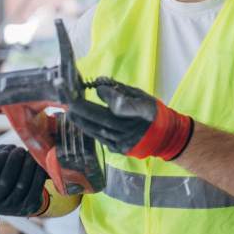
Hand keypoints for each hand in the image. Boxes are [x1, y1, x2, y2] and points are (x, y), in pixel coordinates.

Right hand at [0, 145, 48, 215]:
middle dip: (14, 162)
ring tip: (29, 154)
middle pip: (6, 181)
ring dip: (27, 166)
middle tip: (19, 150)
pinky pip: (35, 189)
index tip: (4, 152)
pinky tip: (38, 164)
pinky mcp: (28, 207)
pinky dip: (38, 174)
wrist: (11, 197)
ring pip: (22, 185)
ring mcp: (12, 208)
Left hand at [66, 80, 193, 159]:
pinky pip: (101, 139)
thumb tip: (100, 85)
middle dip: (84, 110)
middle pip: (104, 119)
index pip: (121, 105)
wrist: (164, 138)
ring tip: (70, 113)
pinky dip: (90, 130)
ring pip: (99, 131)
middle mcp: (132, 128)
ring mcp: (125, 141)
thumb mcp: (142, 96)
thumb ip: (121, 90)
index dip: (108, 96)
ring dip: (82, 121)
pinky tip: (82, 123)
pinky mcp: (120, 149)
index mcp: (142, 112)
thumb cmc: (153, 113)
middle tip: (69, 102)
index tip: (95, 88)